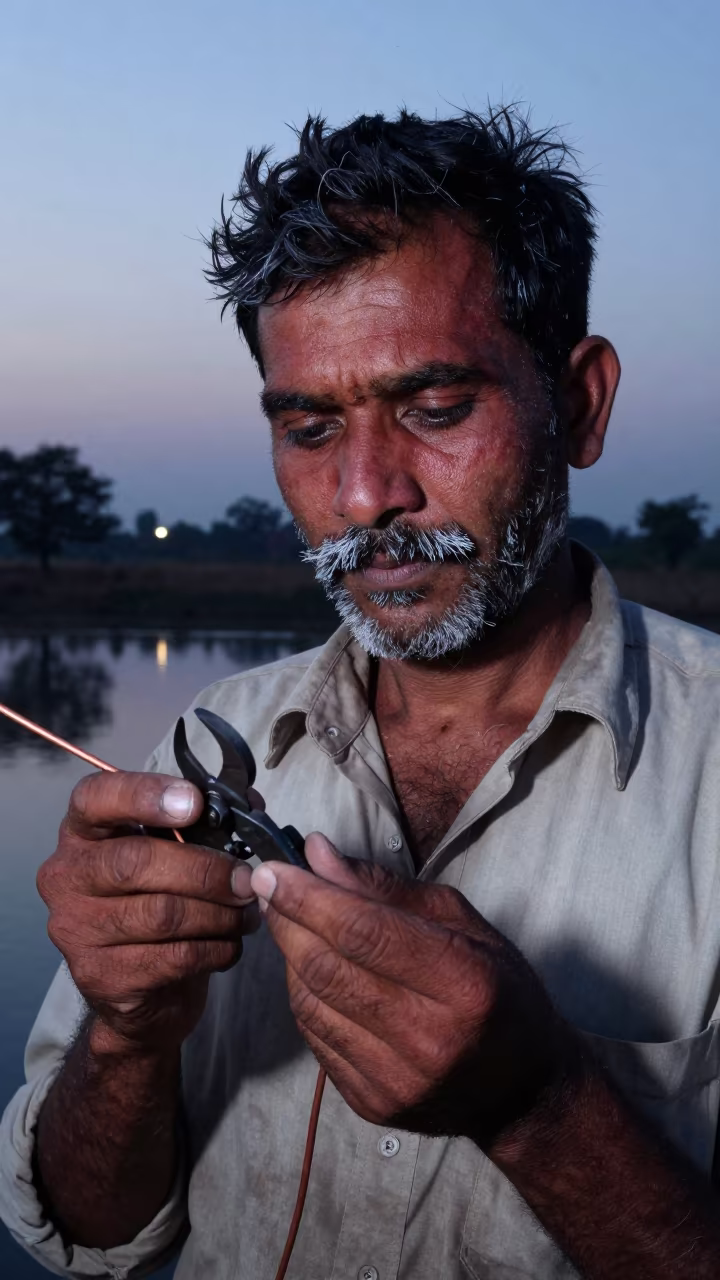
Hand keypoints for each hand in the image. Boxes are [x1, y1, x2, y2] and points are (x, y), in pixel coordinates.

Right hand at [37, 770, 259, 1054]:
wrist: (142, 988)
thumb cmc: (158, 902)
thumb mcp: (172, 853)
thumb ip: (203, 823)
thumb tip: (249, 803)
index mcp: (82, 833)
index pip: (95, 798)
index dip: (145, 795)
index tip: (195, 803)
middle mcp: (66, 877)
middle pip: (135, 862)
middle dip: (204, 870)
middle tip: (246, 880)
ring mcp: (76, 929)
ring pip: (161, 914)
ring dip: (219, 914)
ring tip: (245, 913)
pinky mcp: (99, 976)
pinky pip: (173, 957)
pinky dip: (215, 949)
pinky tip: (230, 943)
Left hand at [251, 835, 579, 1149]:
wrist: (524, 1090)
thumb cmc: (499, 992)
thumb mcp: (463, 924)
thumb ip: (386, 889)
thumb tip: (317, 854)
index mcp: (463, 983)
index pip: (364, 932)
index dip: (309, 896)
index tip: (274, 868)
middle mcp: (429, 1038)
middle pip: (328, 967)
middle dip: (287, 919)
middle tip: (268, 885)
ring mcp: (398, 1079)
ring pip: (311, 1002)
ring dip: (289, 955)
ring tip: (290, 922)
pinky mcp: (373, 1105)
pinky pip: (314, 1037)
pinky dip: (303, 995)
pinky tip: (310, 969)